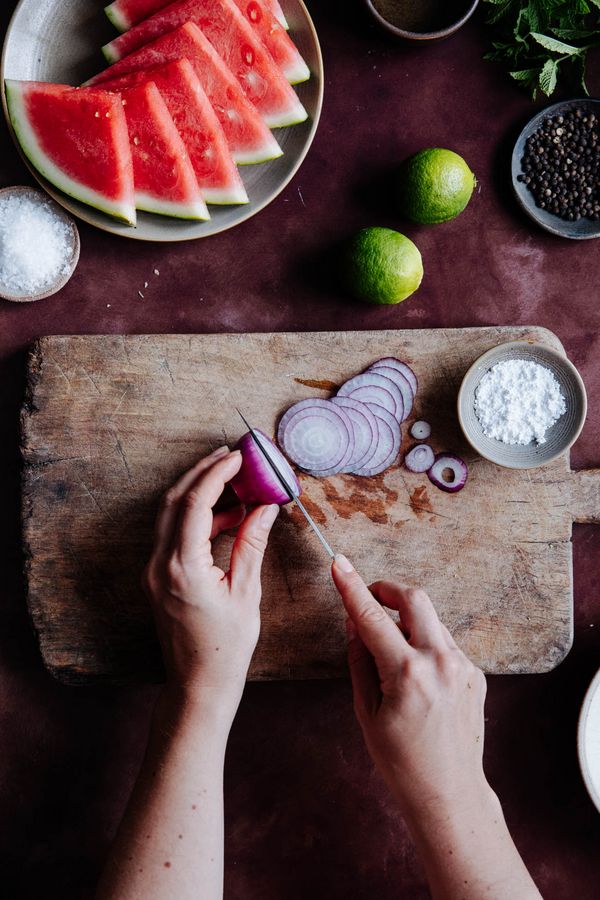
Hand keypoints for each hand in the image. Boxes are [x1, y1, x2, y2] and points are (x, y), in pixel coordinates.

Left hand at [143, 447, 278, 720]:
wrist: (198, 684)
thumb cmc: (226, 648)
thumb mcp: (246, 592)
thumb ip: (252, 543)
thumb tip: (266, 506)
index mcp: (183, 567)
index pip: (195, 504)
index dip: (217, 474)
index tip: (238, 456)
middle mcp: (160, 564)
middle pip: (174, 500)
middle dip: (203, 473)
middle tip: (231, 457)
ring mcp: (154, 570)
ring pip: (171, 515)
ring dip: (200, 493)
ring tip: (236, 483)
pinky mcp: (158, 576)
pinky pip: (174, 534)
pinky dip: (197, 518)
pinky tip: (227, 516)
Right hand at [331, 556, 488, 824]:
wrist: (449, 791)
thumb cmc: (400, 759)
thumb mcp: (366, 711)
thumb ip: (359, 659)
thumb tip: (355, 621)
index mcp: (407, 674)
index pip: (372, 618)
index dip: (352, 587)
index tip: (339, 564)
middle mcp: (440, 663)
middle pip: (414, 599)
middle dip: (388, 589)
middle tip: (370, 598)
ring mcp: (462, 666)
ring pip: (431, 620)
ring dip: (407, 621)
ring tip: (391, 652)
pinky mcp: (475, 672)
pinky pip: (444, 642)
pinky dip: (424, 643)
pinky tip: (415, 674)